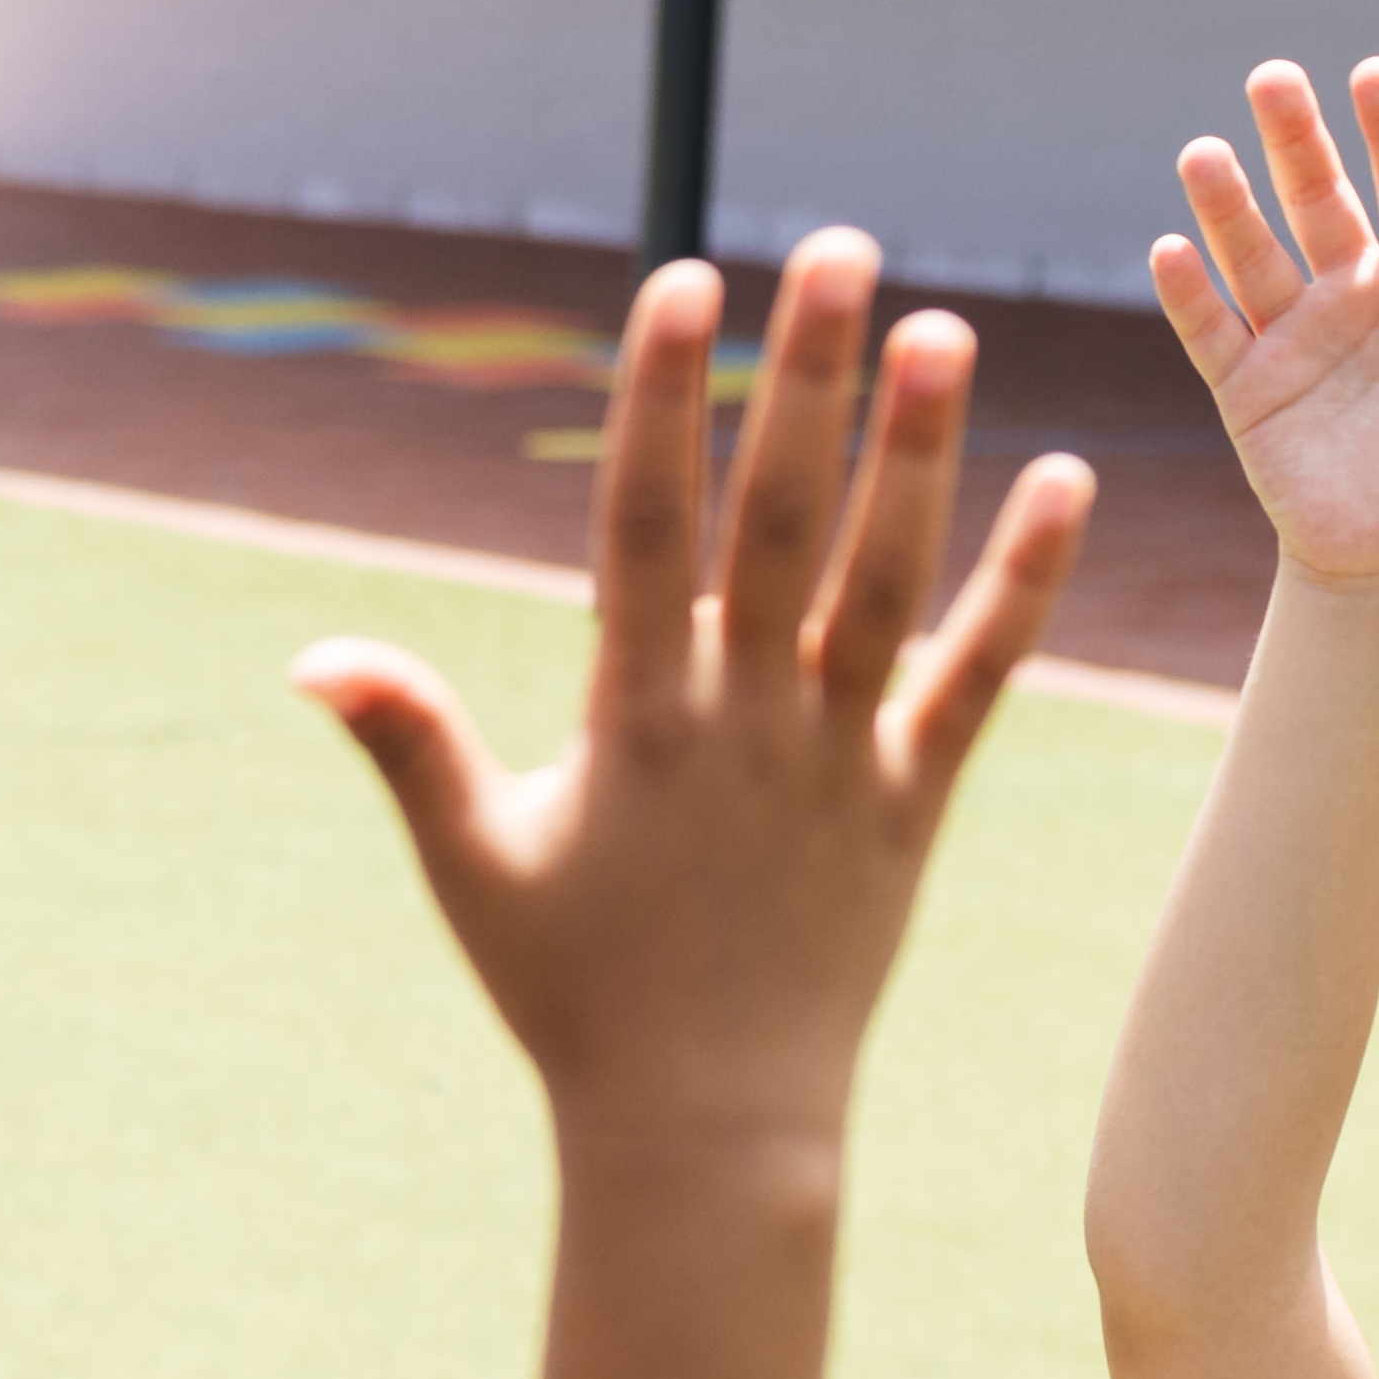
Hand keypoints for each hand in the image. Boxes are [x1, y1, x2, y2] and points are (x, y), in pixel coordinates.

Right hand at [295, 231, 1088, 1153]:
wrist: (706, 1128)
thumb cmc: (573, 994)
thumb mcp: (474, 866)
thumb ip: (408, 747)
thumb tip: (312, 658)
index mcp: (637, 721)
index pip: (649, 528)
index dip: (664, 402)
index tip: (682, 285)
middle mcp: (747, 720)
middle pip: (781, 521)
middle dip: (808, 380)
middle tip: (836, 249)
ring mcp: (840, 758)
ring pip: (889, 581)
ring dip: (920, 453)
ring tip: (946, 329)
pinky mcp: (912, 801)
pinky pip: (977, 678)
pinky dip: (1024, 584)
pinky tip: (1066, 480)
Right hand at [1152, 54, 1378, 592]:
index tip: (1371, 74)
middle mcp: (1359, 293)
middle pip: (1320, 199)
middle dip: (1295, 139)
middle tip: (1271, 77)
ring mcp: (1298, 336)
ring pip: (1255, 254)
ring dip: (1228, 205)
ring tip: (1202, 152)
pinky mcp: (1247, 388)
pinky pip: (1210, 331)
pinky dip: (1187, 292)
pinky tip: (1169, 248)